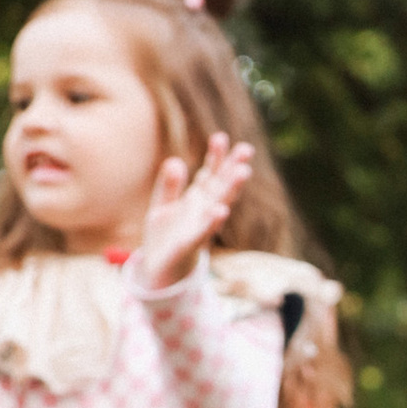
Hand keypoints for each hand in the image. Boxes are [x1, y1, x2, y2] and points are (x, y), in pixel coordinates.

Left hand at [135, 132, 254, 292]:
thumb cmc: (164, 236)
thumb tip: (174, 161)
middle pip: (221, 186)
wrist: (159, 270)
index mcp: (197, 199)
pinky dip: (211, 222)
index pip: (210, 173)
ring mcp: (200, 227)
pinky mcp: (190, 245)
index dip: (216, 157)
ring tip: (242, 173)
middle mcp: (204, 211)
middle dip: (233, 168)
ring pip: (219, 205)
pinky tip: (220, 210)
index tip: (221, 137)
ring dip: (231, 190)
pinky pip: (203, 232)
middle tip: (247, 149)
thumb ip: (168, 185)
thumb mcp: (162, 206)